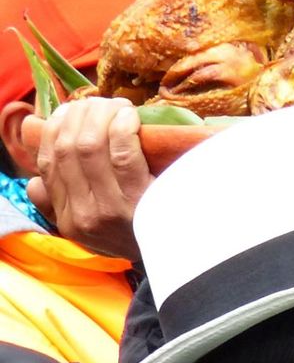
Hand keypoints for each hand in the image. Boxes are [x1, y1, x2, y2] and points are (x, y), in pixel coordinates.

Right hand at [29, 99, 149, 260]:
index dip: (56, 127)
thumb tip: (35, 167)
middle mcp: (83, 217)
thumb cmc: (146, 234)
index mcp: (69, 220)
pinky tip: (131, 117)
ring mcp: (110, 211)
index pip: (48, 162)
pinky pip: (122, 154)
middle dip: (80, 115)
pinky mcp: (139, 203)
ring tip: (118, 107)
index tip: (73, 111)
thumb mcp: (99, 226)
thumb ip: (65, 198)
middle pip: (66, 148)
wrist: (188, 258)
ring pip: (89, 146)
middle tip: (101, 104)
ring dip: (101, 116)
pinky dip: (122, 127)